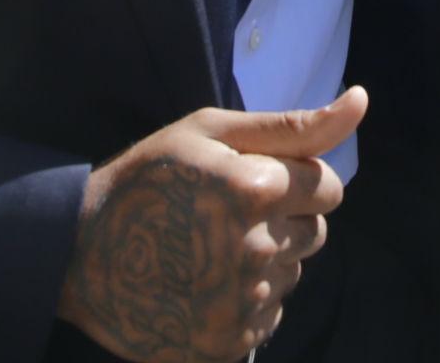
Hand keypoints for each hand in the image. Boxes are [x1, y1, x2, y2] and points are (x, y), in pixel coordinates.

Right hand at [57, 88, 366, 362]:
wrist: (79, 255)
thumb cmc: (148, 178)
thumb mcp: (211, 131)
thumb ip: (293, 125)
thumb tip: (360, 101)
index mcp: (255, 189)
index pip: (329, 187)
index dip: (297, 179)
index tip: (257, 179)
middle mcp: (256, 250)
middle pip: (316, 232)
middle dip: (286, 217)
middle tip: (230, 211)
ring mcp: (241, 303)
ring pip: (293, 273)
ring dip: (267, 258)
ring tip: (212, 246)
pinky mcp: (228, 343)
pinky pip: (270, 315)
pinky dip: (248, 299)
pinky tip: (205, 280)